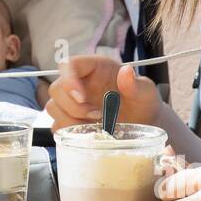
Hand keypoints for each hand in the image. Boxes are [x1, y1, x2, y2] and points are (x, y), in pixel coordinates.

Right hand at [45, 55, 162, 128]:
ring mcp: (73, 103)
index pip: (69, 65)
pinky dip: (69, 132)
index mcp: (94, 68)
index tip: (81, 97)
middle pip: (57, 88)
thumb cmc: (144, 103)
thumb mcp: (146, 92)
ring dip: (69, 120)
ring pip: (53, 107)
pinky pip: (57, 126)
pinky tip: (88, 135)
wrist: (144, 125)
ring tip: (94, 127)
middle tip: (96, 116)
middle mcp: (80, 83)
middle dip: (72, 106)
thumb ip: (136, 84)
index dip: (69, 79)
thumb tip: (126, 72)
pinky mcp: (71, 121)